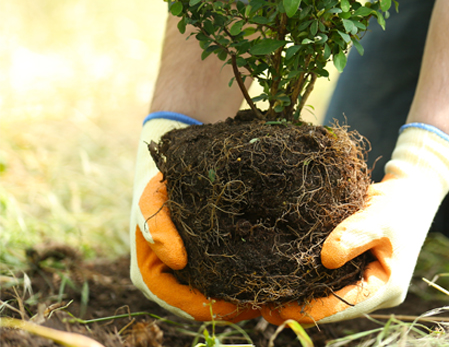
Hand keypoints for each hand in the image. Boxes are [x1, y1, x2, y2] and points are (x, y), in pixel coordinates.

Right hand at [130, 113, 259, 321]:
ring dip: (238, 296)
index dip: (210, 309)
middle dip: (230, 307)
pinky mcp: (201, 260)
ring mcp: (185, 272)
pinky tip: (263, 271)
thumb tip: (178, 261)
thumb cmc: (158, 185)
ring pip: (213, 294)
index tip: (238, 306)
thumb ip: (157, 227)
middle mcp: (169, 279)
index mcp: (150, 274)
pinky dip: (239, 278)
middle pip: (201, 304)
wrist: (168, 169)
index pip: (182, 303)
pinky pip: (221, 277)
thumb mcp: (152, 200)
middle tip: (263, 303)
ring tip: (269, 292)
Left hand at [261, 124, 448, 324]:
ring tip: (265, 296)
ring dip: (301, 295)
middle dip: (300, 306)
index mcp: (386, 287)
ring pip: (329, 295)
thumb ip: (354, 236)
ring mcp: (364, 279)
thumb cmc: (398, 204)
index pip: (344, 306)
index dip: (311, 309)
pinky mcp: (355, 266)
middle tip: (262, 305)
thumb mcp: (380, 217)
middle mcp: (374, 290)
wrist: (409, 191)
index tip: (279, 307)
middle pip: (333, 307)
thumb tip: (326, 259)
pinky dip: (308, 279)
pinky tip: (283, 276)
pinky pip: (330, 279)